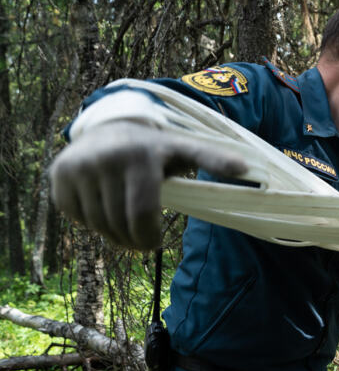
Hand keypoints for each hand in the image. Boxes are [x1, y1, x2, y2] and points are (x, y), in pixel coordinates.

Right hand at [50, 120, 246, 249]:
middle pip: (119, 223)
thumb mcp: (185, 148)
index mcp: (141, 154)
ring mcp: (79, 165)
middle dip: (132, 240)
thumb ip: (213, 159)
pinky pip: (74, 215)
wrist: (111, 124)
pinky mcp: (59, 173)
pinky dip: (88, 221)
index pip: (143, 212)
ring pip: (96, 223)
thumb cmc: (158, 146)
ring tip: (124, 226)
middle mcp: (107, 157)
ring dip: (111, 234)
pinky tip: (102, 204)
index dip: (148, 236)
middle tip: (142, 243)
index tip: (155, 245)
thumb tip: (248, 169)